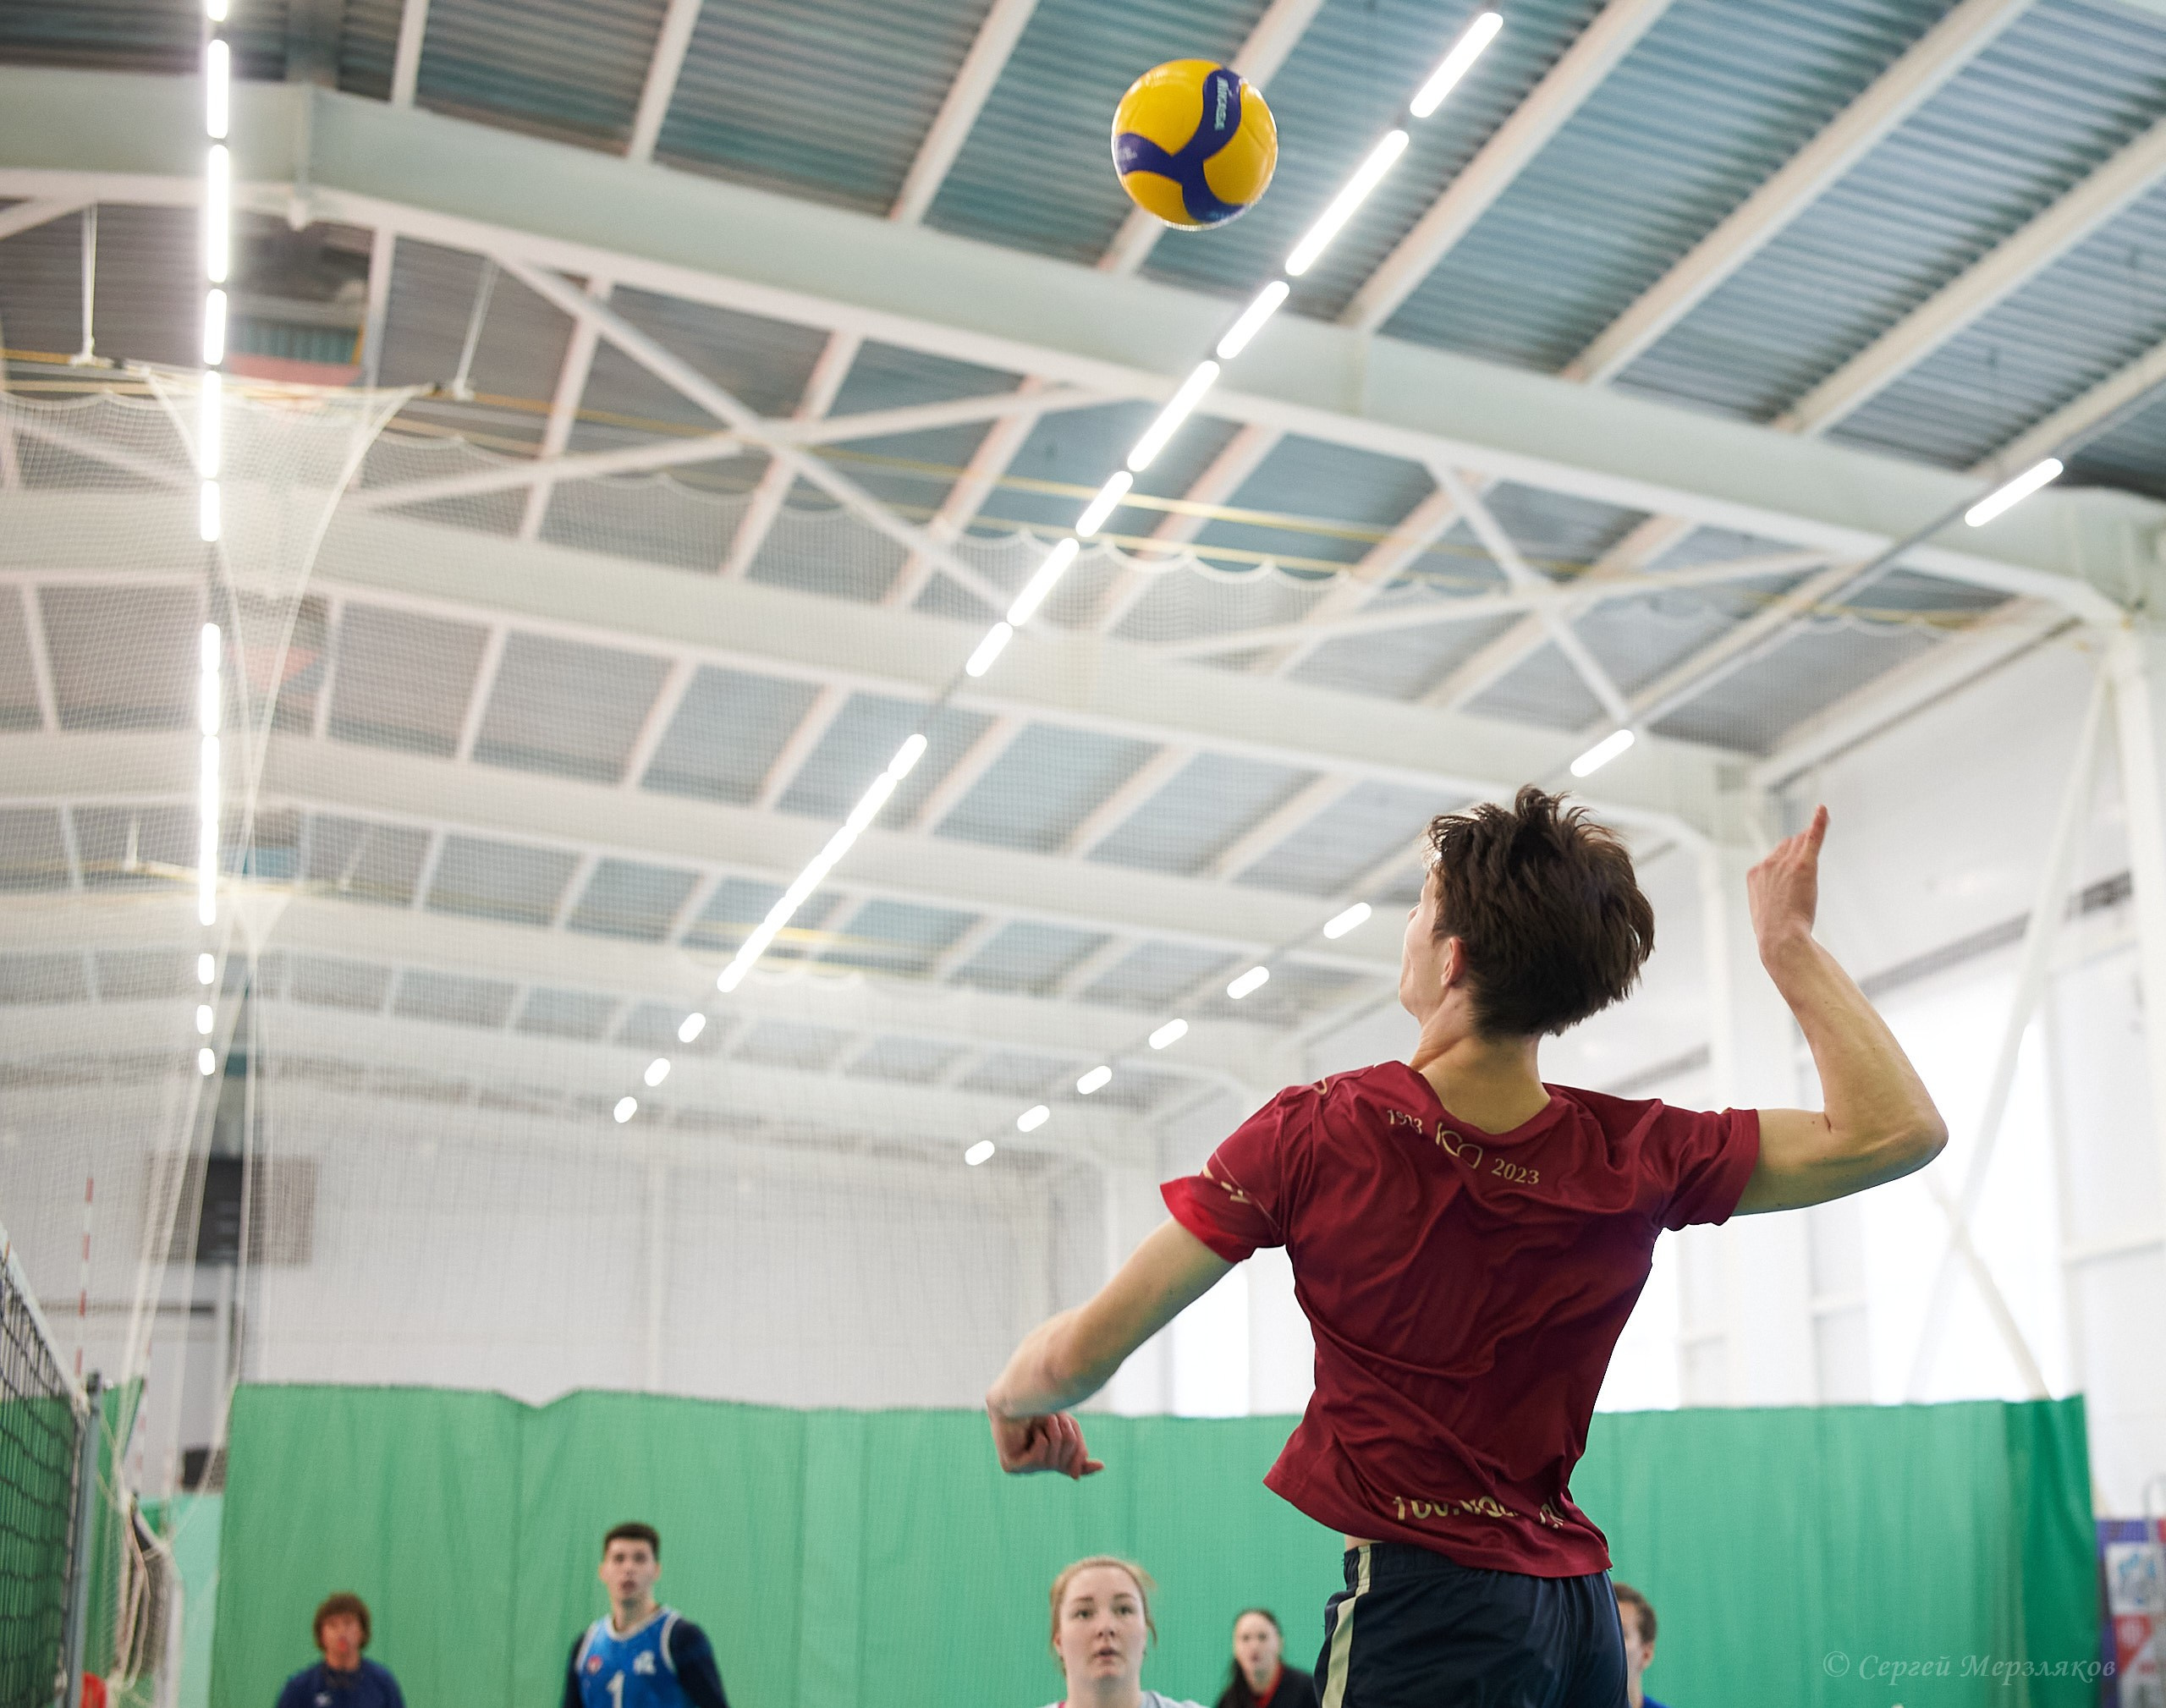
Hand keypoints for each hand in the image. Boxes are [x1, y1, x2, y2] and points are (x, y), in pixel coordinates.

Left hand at [987, 1403, 1102, 1477]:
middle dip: (1068, 1438)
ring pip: (1052, 1462)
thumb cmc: (1041, 1408)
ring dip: (1054, 1435)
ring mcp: (1024, 1467)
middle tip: (1058, 1419)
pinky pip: (1038, 1459)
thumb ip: (1077, 1451)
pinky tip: (1030, 1433)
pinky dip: (1040, 1440)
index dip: (1085, 1467)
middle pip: (1067, 1462)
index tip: (1100, 1465)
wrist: (1017, 1395)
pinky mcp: (1011, 1466)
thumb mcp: (1069, 1427)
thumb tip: (1075, 1476)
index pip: (1070, 1467)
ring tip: (1044, 1422)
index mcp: (1052, 1454)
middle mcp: (1038, 1464)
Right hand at [1747, 806, 1827, 963]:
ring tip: (1822, 828)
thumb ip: (1771, 898)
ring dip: (1810, 838)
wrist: (1779, 938)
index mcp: (1755, 874)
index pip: (1774, 856)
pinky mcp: (1804, 865)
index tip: (1796, 870)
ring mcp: (1785, 863)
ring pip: (1800, 841)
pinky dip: (1818, 822)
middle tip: (1811, 861)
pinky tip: (1823, 810)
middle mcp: (1767, 864)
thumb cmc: (1775, 932)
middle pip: (1787, 844)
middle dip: (1798, 848)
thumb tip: (1779, 899)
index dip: (1787, 861)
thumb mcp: (1766, 912)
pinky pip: (1812, 837)